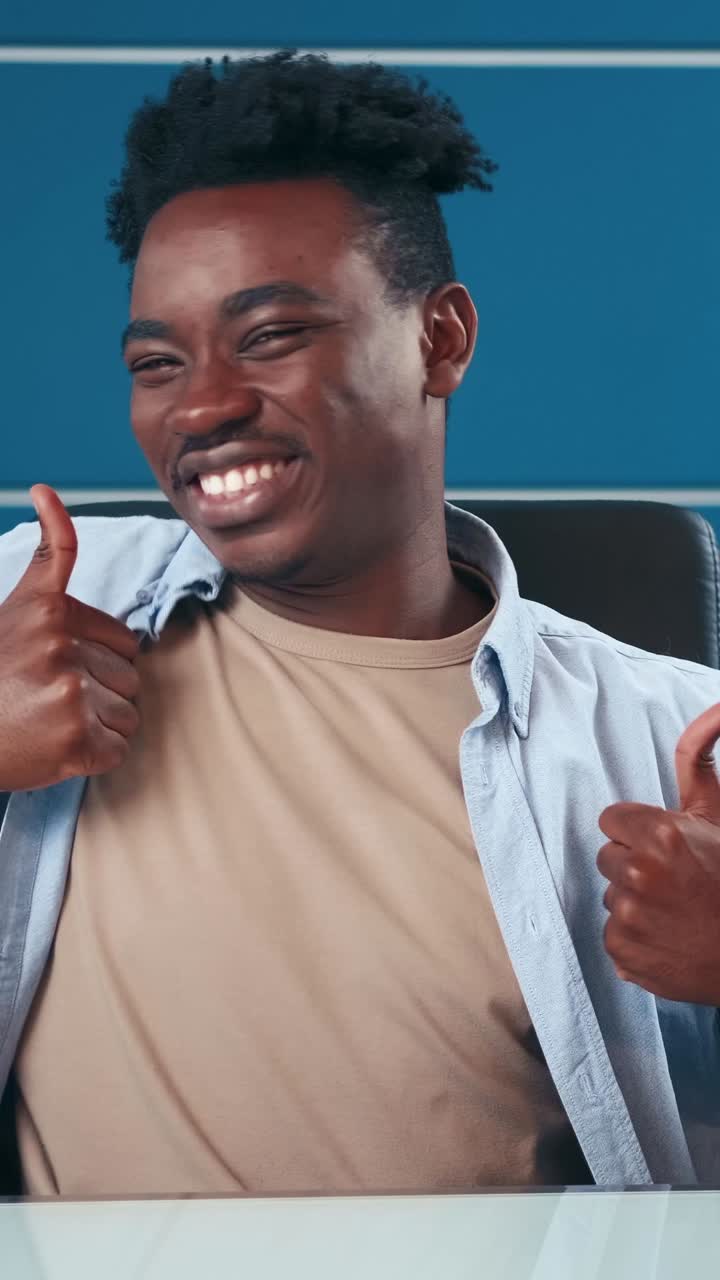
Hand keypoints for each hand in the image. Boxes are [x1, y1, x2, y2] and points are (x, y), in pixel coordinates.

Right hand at [0, 484, 140, 790]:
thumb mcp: (13, 608)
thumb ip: (48, 559)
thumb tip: (47, 491)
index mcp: (49, 610)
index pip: (125, 640)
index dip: (100, 662)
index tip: (61, 670)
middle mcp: (62, 645)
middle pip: (129, 678)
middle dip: (99, 695)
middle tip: (49, 703)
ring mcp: (70, 692)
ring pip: (127, 714)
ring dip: (98, 726)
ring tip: (50, 725)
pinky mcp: (75, 737)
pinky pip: (117, 749)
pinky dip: (94, 757)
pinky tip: (57, 749)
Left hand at [598, 702, 719, 1003]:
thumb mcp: (718, 814)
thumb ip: (698, 758)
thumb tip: (716, 708)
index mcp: (661, 834)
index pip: (611, 820)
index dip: (636, 832)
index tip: (662, 846)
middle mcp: (640, 872)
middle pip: (607, 857)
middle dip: (634, 865)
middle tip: (674, 881)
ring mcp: (629, 915)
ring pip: (611, 896)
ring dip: (635, 901)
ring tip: (674, 911)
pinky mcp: (623, 952)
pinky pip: (613, 933)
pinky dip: (635, 939)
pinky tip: (668, 938)